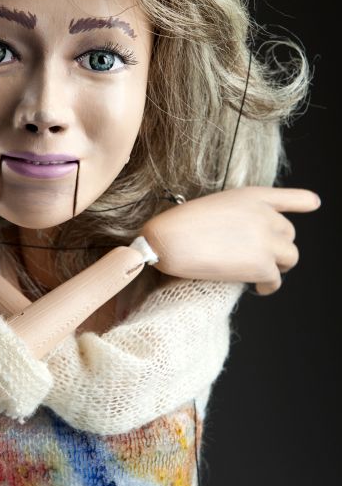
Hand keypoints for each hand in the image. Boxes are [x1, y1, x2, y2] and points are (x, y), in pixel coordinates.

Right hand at [141, 186, 319, 294]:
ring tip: (266, 273)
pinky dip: (268, 286)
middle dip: (279, 245)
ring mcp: (266, 240)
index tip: (314, 204)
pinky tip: (259, 288)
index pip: (288, 197)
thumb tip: (242, 239)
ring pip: (290, 257)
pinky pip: (275, 279)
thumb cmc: (178, 225)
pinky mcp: (262, 265)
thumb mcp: (212, 207)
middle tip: (263, 256)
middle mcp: (264, 215)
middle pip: (288, 233)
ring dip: (280, 265)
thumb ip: (236, 217)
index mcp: (251, 196)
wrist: (170, 240)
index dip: (303, 201)